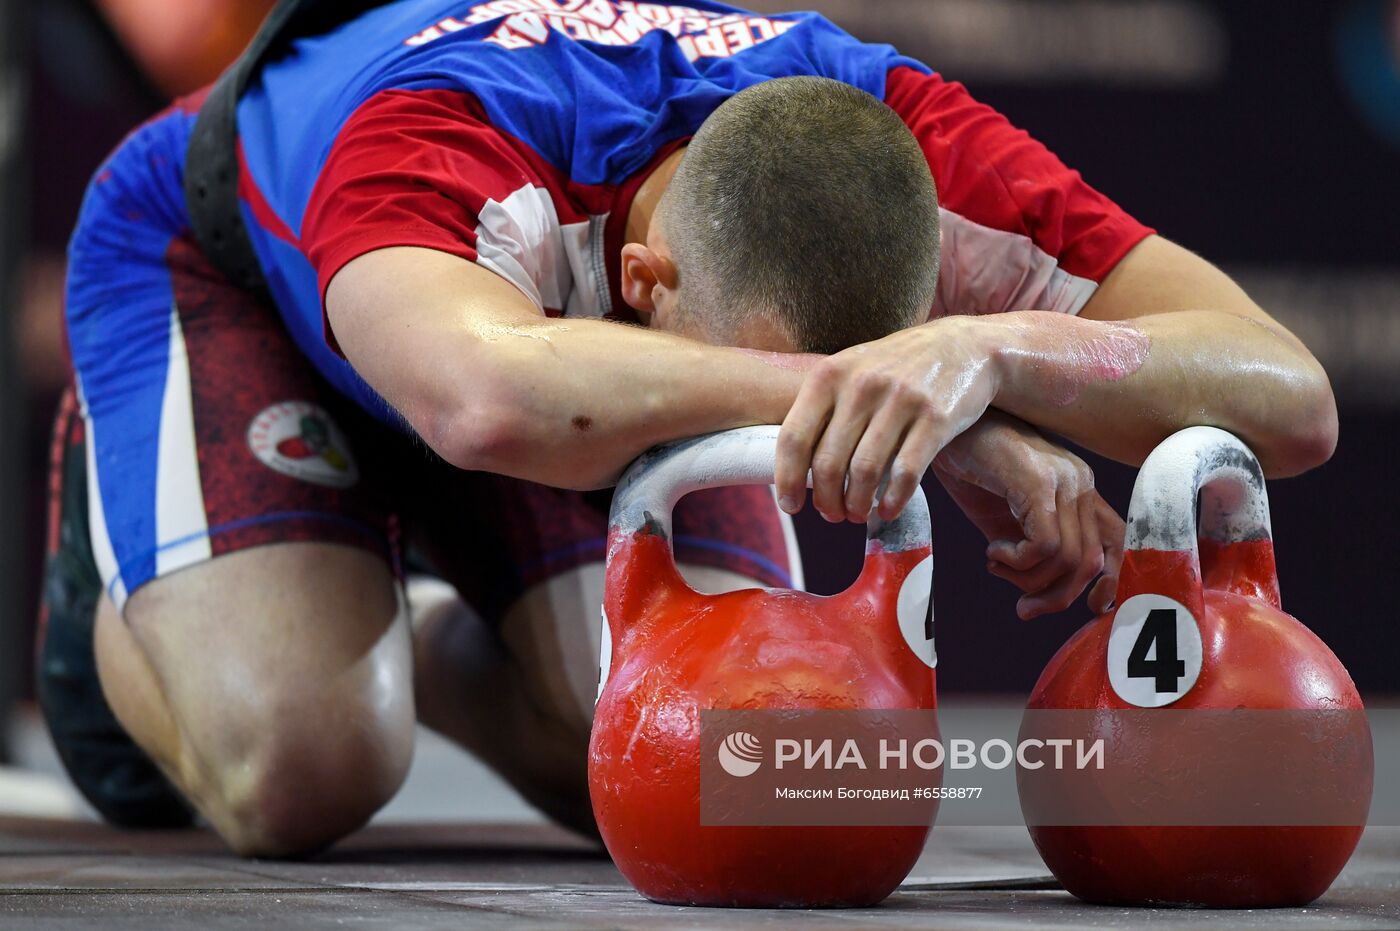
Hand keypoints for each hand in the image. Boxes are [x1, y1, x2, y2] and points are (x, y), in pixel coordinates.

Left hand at [775, 317, 1000, 523]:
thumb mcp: (852, 370)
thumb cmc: (896, 367)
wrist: (963, 346)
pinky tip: (888, 510)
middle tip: (832, 515)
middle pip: (828, 462)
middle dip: (826, 499)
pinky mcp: (936, 418)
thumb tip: (793, 466)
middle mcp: (862, 384)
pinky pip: (905, 473)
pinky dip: (893, 501)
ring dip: (857, 504)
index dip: (787, 479)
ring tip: (857, 514)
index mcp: (831, 374)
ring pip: (864, 472)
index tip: (790, 505)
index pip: (794, 437)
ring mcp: (901, 400)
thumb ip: (824, 407)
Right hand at [934, 412, 1122, 618]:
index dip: (1109, 580)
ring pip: (1068, 558)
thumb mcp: (1006, 518)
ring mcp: (1062, 479)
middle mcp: (1080, 481)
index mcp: (1078, 487)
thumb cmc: (968, 470)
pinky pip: (1045, 545)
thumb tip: (1041, 595)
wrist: (939, 431)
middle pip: (1090, 560)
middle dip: (1056, 596)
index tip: (1091, 607)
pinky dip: (1018, 562)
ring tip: (996, 564)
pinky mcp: (1038, 483)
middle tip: (1023, 608)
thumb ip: (1030, 549)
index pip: (1116, 540)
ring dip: (1028, 579)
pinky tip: (993, 551)